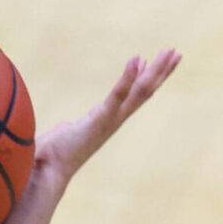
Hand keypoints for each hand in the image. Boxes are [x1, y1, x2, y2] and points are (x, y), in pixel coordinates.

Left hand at [33, 49, 180, 186]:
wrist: (48, 171)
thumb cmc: (52, 154)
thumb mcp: (65, 133)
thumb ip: (69, 128)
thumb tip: (65, 127)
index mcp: (105, 120)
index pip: (129, 96)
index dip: (139, 78)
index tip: (147, 60)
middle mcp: (113, 120)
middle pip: (143, 91)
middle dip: (160, 72)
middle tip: (175, 52)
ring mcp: (109, 120)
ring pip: (140, 91)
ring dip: (156, 71)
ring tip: (170, 52)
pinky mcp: (101, 121)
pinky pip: (118, 95)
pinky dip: (127, 77)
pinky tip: (136, 59)